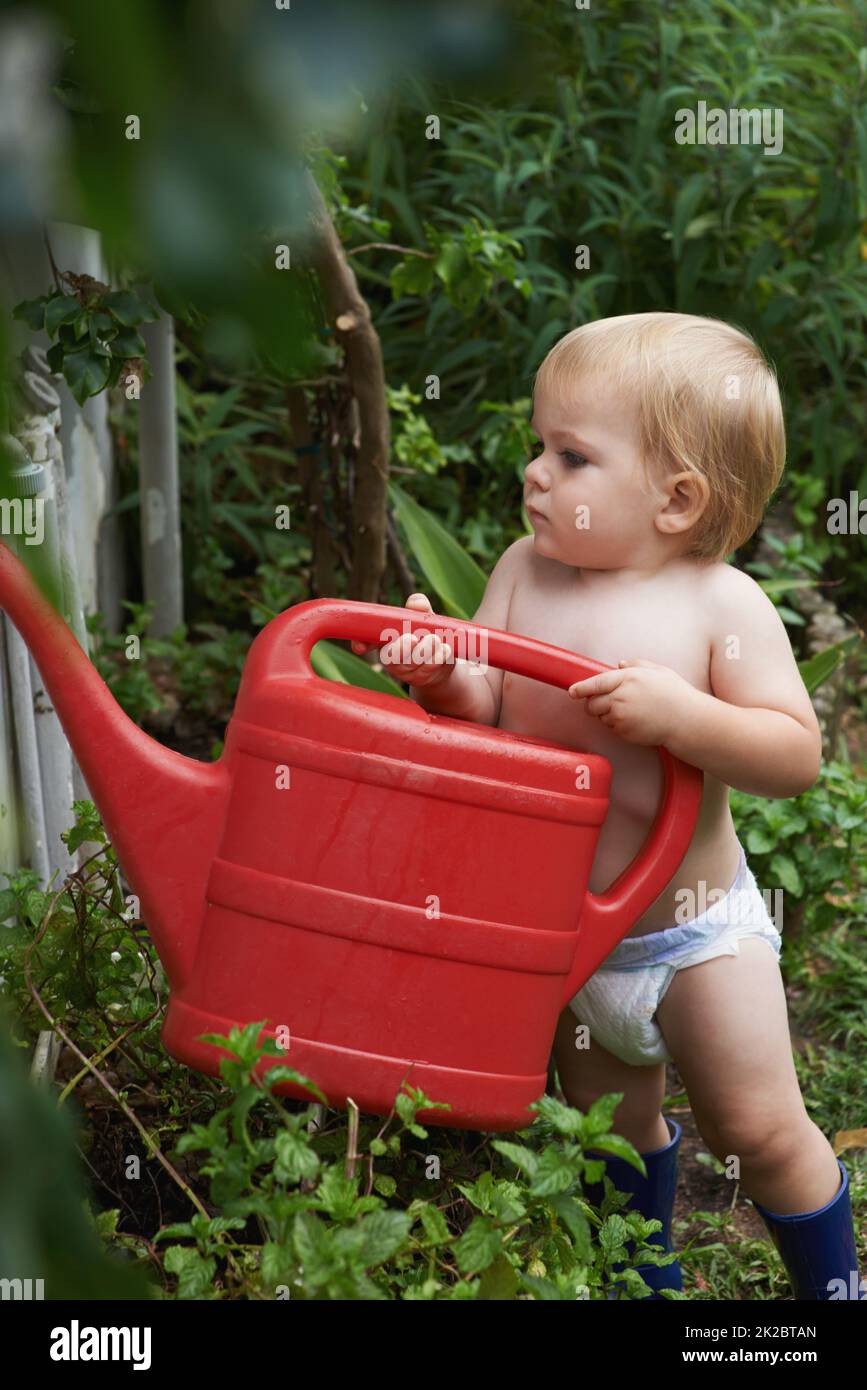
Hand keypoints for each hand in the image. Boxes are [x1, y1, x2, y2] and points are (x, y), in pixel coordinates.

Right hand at [351, 593, 455, 688]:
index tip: (360, 647)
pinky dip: (437, 659)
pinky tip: (445, 650)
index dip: (361, 643)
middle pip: (390, 657)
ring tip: (435, 640)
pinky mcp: (422, 679)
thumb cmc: (428, 633)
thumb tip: (415, 603)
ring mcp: (406, 671)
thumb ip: (420, 609)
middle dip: (401, 648)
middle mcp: (392, 657)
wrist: (443, 659)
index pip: (367, 641)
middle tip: (413, 638)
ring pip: (411, 664)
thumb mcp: (425, 619)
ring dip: (424, 651)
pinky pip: (427, 671)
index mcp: (386, 639)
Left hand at [567, 658, 697, 745]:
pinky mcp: (624, 731)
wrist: (686, 720)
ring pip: (601, 717)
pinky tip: (637, 721)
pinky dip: (619, 725)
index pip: (596, 683)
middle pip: (592, 704)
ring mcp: (621, 716)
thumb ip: (636, 664)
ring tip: (632, 711)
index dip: (581, 688)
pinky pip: (613, 728)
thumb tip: (619, 664)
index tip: (572, 691)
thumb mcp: (658, 671)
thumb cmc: (675, 693)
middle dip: (595, 704)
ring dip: (608, 715)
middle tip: (609, 702)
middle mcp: (621, 697)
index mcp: (628, 678)